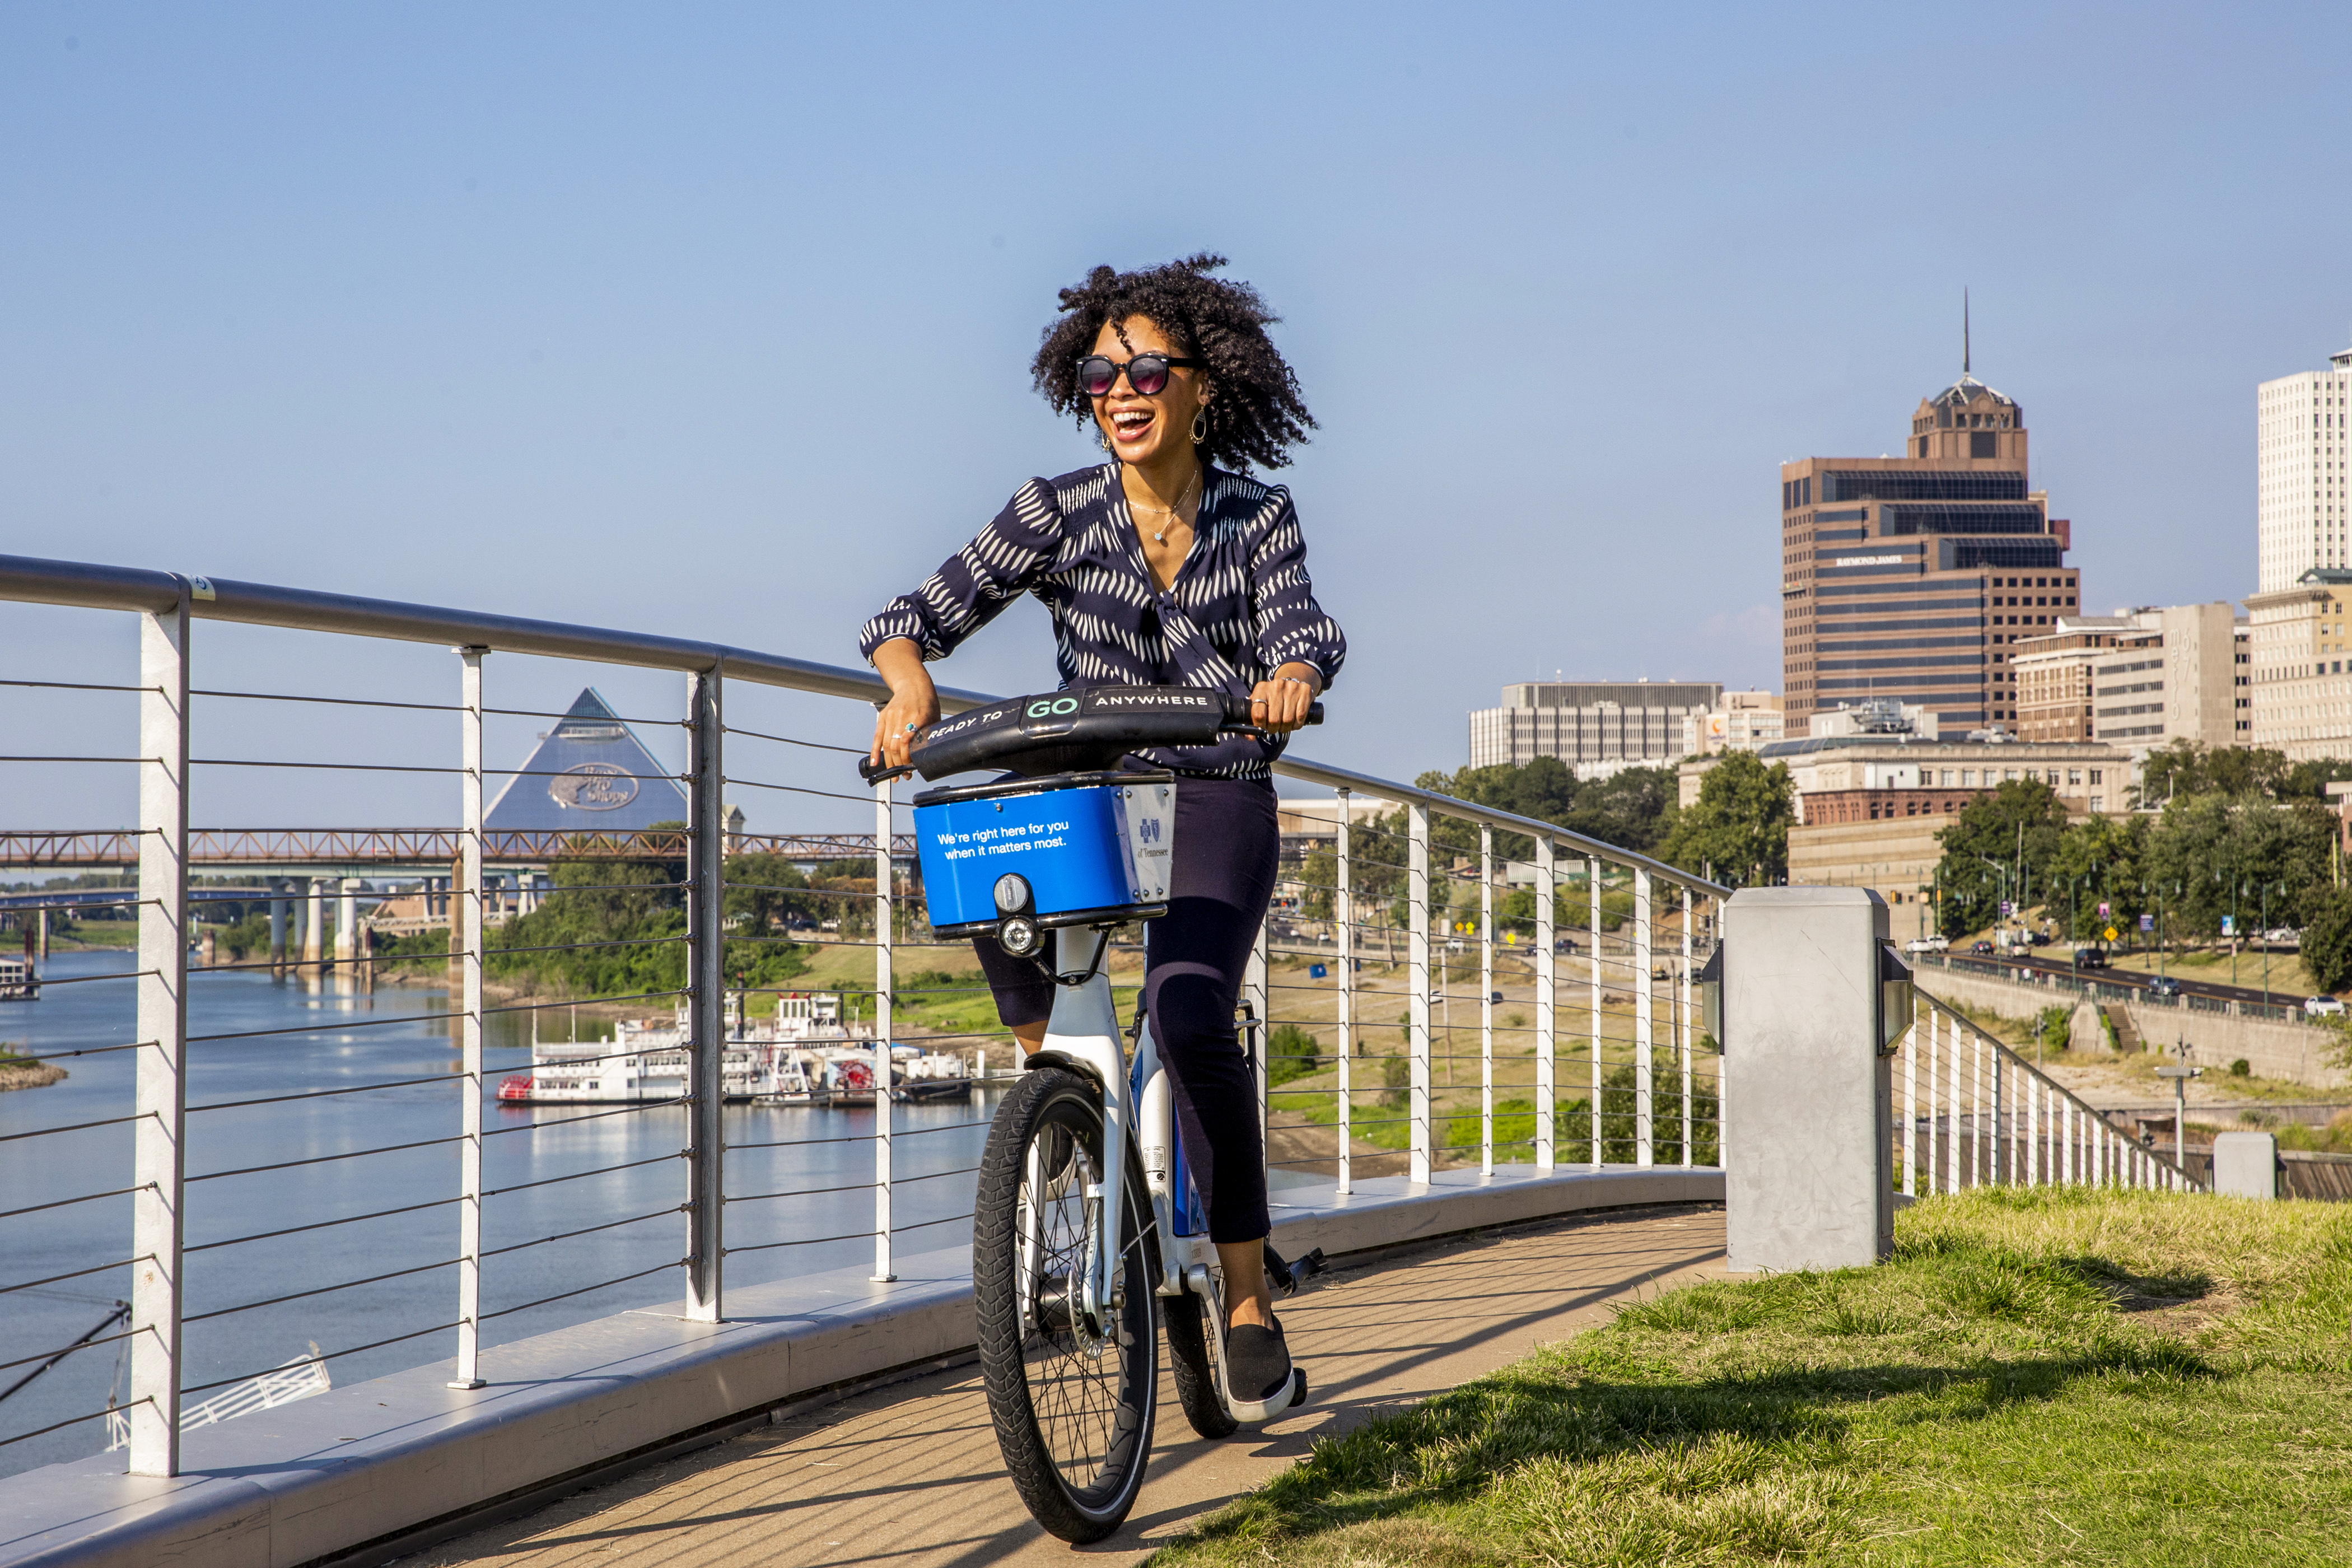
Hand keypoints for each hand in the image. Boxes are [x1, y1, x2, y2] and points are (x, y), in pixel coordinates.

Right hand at [870, 641, 940, 768]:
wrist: (913, 684)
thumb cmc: (927, 702)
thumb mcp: (934, 717)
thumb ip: (929, 735)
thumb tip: (926, 757)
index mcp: (918, 716)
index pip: (907, 741)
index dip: (907, 757)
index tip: (911, 768)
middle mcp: (902, 716)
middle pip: (895, 745)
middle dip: (899, 764)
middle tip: (904, 776)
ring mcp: (890, 716)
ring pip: (886, 744)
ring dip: (890, 762)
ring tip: (894, 774)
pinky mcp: (883, 717)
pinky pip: (877, 737)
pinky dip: (875, 752)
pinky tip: (875, 763)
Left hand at [1249, 664, 1320, 733]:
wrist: (1291, 683)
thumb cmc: (1272, 698)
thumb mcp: (1259, 704)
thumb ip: (1251, 721)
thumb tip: (1250, 737)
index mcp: (1262, 688)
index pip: (1258, 714)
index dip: (1260, 726)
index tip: (1262, 728)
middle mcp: (1277, 685)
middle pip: (1274, 720)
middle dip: (1273, 729)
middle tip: (1274, 727)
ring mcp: (1292, 687)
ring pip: (1288, 720)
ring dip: (1285, 728)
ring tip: (1283, 724)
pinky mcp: (1305, 691)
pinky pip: (1300, 718)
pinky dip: (1296, 725)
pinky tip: (1293, 721)